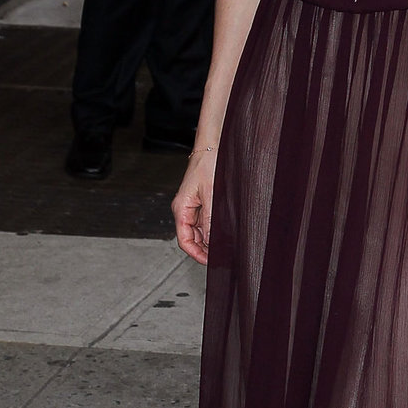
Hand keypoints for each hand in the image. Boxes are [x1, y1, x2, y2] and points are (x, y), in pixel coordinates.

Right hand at [172, 148, 217, 264]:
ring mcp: (194, 206)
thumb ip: (211, 220)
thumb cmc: (208, 165)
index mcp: (181, 209)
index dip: (196, 254)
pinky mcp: (202, 202)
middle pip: (192, 238)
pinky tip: (225, 232)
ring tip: (226, 246)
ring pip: (200, 231)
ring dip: (210, 240)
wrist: (213, 146)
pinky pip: (206, 222)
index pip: (184, 240)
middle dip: (205, 249)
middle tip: (222, 257)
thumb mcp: (211, 195)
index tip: (210, 262)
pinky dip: (214, 229)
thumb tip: (212, 242)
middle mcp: (185, 210)